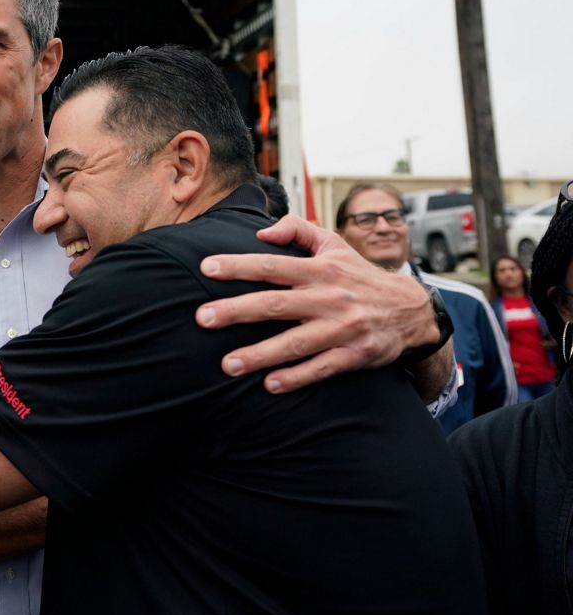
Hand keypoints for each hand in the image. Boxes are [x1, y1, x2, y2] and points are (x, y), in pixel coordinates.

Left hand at [194, 214, 438, 392]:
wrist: (412, 310)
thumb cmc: (359, 276)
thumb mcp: (335, 245)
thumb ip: (298, 230)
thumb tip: (261, 232)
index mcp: (319, 270)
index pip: (272, 265)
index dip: (238, 266)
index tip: (206, 267)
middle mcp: (328, 297)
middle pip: (276, 304)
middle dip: (237, 311)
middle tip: (203, 318)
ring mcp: (342, 327)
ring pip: (295, 343)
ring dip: (259, 355)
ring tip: (227, 365)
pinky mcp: (355, 354)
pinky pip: (321, 367)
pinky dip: (296, 377)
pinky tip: (270, 384)